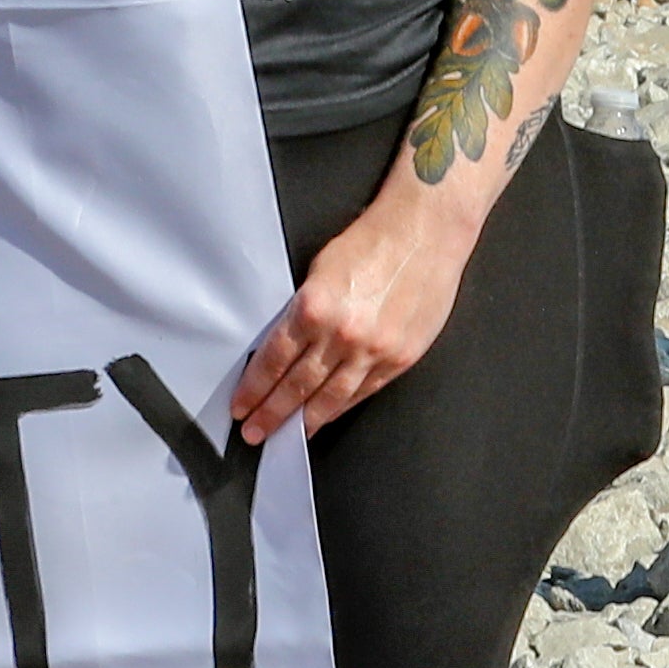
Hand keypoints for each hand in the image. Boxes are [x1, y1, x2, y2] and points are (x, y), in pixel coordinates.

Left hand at [232, 188, 478, 438]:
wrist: (426, 231)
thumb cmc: (373, 240)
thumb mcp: (320, 269)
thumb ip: (303, 310)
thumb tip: (286, 347)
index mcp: (314, 307)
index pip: (273, 360)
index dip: (254, 388)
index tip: (241, 407)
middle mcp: (341, 334)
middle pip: (297, 386)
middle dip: (272, 414)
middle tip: (254, 433)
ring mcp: (373, 350)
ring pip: (330, 398)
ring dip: (305, 421)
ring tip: (287, 436)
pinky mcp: (400, 358)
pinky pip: (363, 392)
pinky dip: (341, 408)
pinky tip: (327, 417)